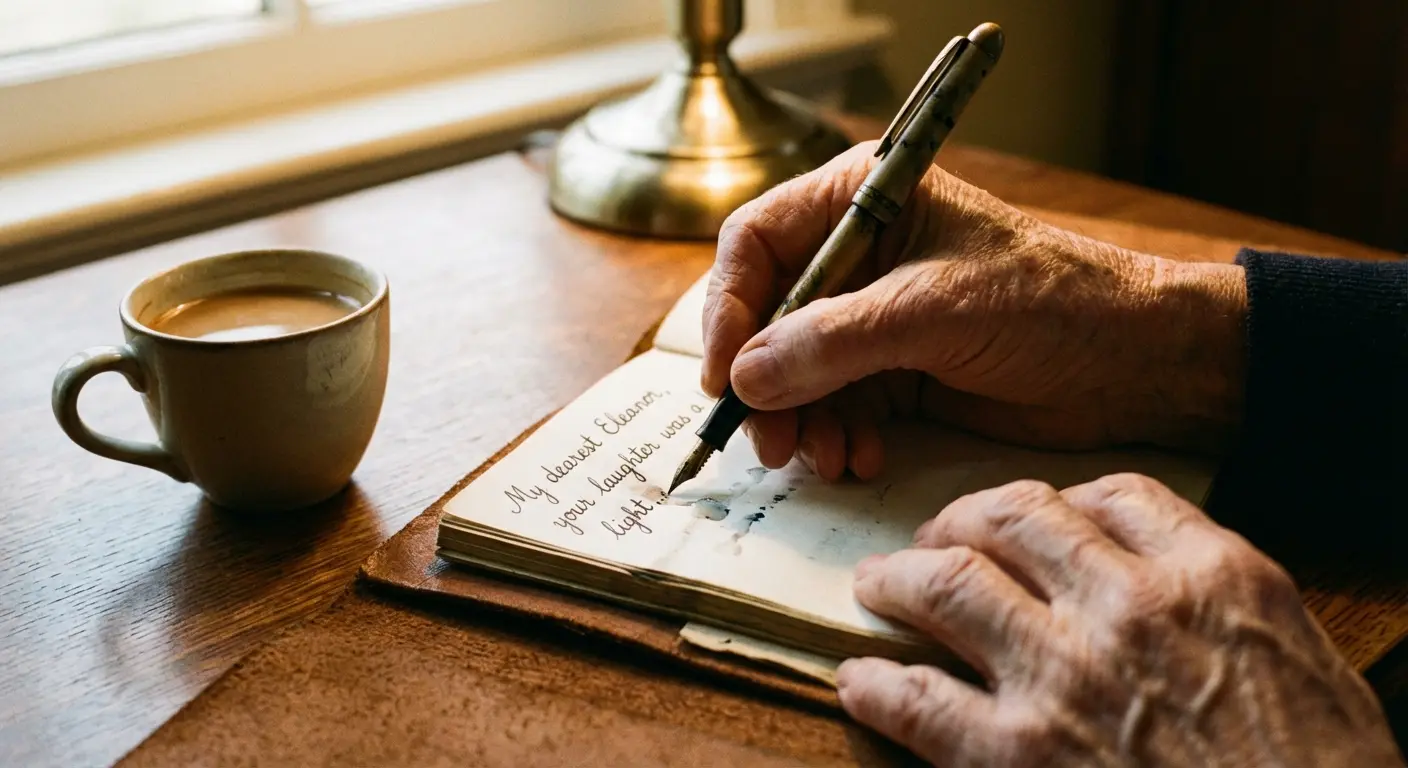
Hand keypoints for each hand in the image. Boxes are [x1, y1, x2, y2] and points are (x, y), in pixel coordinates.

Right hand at [701, 142, 1247, 479]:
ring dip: (800, 421)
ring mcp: (875, 317)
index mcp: (863, 200)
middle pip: (767, 317)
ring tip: (823, 458)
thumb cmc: (1055, 302)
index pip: (757, 243)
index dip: (730, 309)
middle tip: (771, 441)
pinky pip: (835, 406)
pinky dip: (836, 436)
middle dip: (764, 383)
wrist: (1138, 363)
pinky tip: (858, 458)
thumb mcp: (935, 311)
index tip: (724, 375)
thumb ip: (834, 342)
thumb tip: (744, 377)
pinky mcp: (895, 371)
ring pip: (795, 372)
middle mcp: (858, 256)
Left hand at [836, 473, 1402, 766]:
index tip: (1032, 514)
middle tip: (936, 536)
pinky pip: (919, 699)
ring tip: (878, 583)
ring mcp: (1065, 677)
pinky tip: (861, 680)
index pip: (1112, 496)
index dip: (1058, 498)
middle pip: (1014, 519)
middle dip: (961, 519)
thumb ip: (1223, 604)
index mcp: (1211, 577)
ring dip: (900, 578)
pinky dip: (878, 684)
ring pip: (949, 585)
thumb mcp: (1299, 659)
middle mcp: (1129, 608)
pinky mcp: (1015, 756)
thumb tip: (1165, 578)